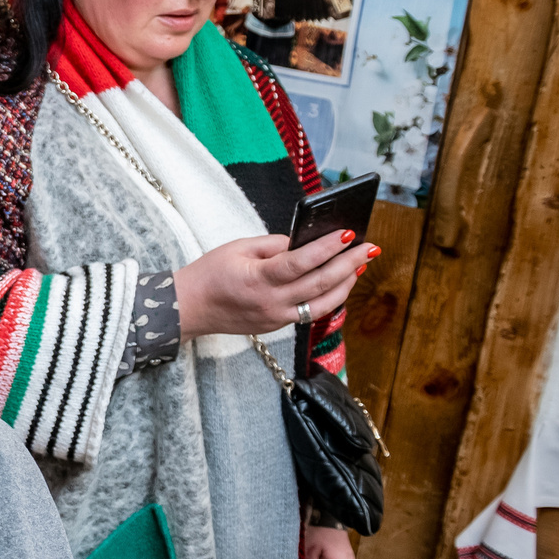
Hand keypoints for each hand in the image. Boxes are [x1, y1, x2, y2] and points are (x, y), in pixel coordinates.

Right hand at [174, 231, 373, 339]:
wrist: (188, 309)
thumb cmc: (209, 274)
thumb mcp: (238, 248)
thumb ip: (273, 245)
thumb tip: (305, 244)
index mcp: (258, 279)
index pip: (301, 262)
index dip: (327, 248)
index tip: (349, 234)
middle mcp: (271, 302)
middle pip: (320, 284)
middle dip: (349, 264)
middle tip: (370, 248)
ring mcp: (276, 318)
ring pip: (322, 303)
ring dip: (346, 284)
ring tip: (360, 265)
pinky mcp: (277, 325)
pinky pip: (311, 312)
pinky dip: (328, 297)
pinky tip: (339, 283)